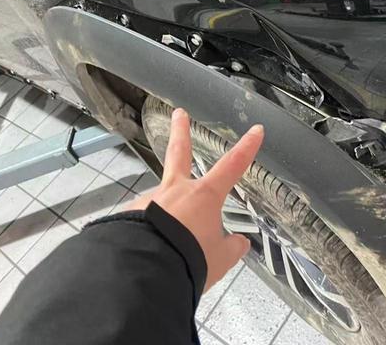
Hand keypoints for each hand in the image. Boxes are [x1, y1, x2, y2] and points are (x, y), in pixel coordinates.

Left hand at [126, 108, 263, 291]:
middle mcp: (176, 191)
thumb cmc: (188, 261)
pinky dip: (150, 230)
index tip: (255, 130)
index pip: (232, 165)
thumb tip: (239, 243)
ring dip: (164, 210)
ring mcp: (151, 201)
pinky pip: (144, 221)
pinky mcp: (130, 216)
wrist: (146, 270)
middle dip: (181, 131)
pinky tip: (150, 246)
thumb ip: (230, 248)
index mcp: (204, 196)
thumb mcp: (219, 259)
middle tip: (179, 114)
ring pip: (161, 198)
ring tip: (168, 238)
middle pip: (179, 152)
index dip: (246, 148)